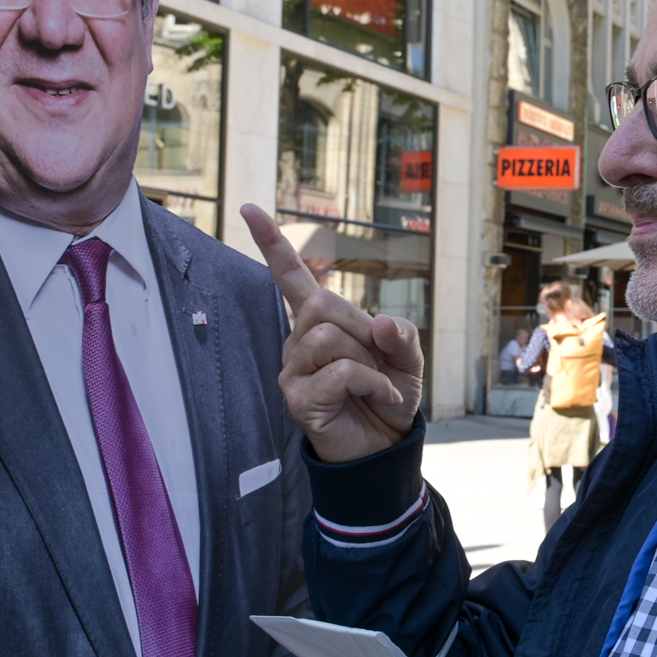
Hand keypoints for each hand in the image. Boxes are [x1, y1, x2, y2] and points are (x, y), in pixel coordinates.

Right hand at [241, 205, 423, 462]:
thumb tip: (381, 322)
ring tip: (378, 384)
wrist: (386, 447)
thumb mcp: (407, 358)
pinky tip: (381, 398)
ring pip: (328, 337)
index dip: (272, 243)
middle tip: (378, 360)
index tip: (249, 209)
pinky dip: (372, 383)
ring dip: (368, 361)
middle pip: (319, 303)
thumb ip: (401, 333)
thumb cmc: (389, 395)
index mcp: (320, 322)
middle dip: (361, 328)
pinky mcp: (298, 399)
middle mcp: (298, 341)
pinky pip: (339, 372)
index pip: (291, 276)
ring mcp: (293, 370)